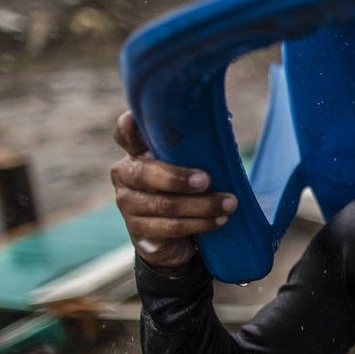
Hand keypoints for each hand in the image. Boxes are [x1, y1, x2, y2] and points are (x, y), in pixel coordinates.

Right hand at [110, 110, 236, 270]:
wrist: (181, 235)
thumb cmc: (190, 188)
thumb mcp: (193, 164)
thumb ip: (198, 149)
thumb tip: (223, 131)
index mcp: (138, 152)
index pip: (125, 135)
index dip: (128, 128)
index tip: (133, 118)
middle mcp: (126, 175)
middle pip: (143, 174)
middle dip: (176, 178)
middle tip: (206, 180)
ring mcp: (128, 204)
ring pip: (163, 205)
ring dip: (200, 206)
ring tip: (229, 204)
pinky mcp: (138, 231)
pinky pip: (170, 228)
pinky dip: (198, 224)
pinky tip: (219, 220)